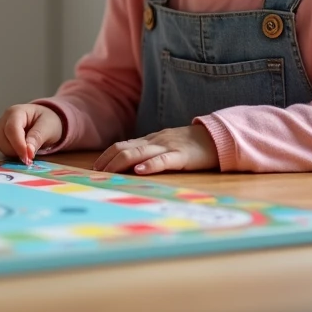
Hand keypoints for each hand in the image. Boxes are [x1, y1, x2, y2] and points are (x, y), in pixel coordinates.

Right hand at [0, 104, 63, 164]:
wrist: (43, 120)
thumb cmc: (46, 121)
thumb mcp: (48, 127)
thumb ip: (37, 138)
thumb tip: (28, 152)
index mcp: (17, 112)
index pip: (12, 128)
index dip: (18, 145)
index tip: (27, 158)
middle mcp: (4, 118)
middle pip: (2, 137)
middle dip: (15, 150)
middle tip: (30, 153)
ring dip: (11, 152)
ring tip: (26, 149)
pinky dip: (8, 152)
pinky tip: (19, 150)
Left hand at [92, 124, 218, 174]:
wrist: (215, 137)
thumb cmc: (189, 145)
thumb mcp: (165, 146)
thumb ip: (150, 152)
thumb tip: (130, 165)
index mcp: (150, 140)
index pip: (122, 145)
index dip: (107, 155)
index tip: (95, 167)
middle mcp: (154, 141)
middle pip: (125, 148)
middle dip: (108, 161)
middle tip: (96, 173)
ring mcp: (167, 147)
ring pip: (138, 152)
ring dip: (120, 163)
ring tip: (108, 173)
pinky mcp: (181, 156)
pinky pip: (163, 160)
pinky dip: (149, 165)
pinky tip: (140, 171)